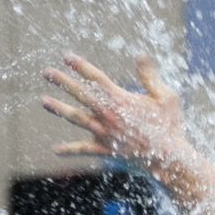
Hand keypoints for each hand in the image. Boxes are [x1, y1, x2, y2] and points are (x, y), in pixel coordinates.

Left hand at [41, 53, 189, 170]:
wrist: (170, 158)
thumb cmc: (170, 126)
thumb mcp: (166, 97)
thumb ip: (150, 77)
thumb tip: (141, 56)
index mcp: (121, 99)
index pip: (95, 77)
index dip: (80, 66)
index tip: (66, 57)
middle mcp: (108, 114)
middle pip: (80, 94)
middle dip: (62, 81)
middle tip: (47, 72)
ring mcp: (105, 133)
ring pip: (76, 118)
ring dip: (59, 109)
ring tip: (43, 100)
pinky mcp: (107, 149)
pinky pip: (84, 149)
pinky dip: (70, 149)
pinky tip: (56, 150)